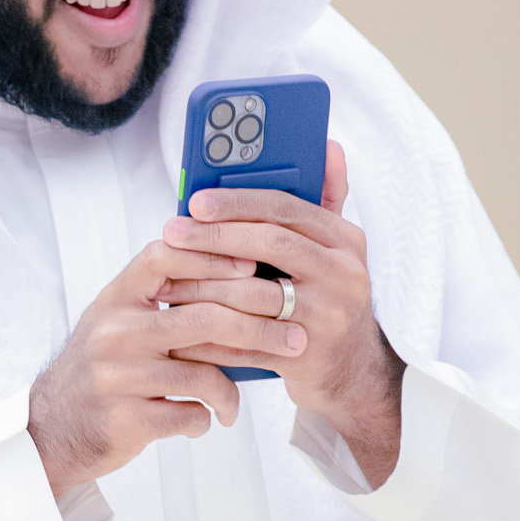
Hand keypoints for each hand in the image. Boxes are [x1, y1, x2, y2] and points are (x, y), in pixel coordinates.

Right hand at [27, 240, 308, 496]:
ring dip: (235, 389)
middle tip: (296, 337)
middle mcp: (115, 331)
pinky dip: (207, 419)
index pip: (167, 255)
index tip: (255, 264)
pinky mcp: (125, 419)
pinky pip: (189, 414)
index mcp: (116, 298)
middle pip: (205, 317)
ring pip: (204, 373)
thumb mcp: (118, 320)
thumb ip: (160, 294)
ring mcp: (118, 376)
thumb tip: (235, 260)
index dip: (214, 256)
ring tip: (239, 399)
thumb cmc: (100, 369)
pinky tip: (207, 420)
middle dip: (260, 327)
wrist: (53, 429)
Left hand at [159, 142, 404, 486]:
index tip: (194, 201)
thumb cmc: (327, 301)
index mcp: (346, 239)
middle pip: (271, 243)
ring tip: (166, 284)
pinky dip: (213, 337)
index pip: (287, 207)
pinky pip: (250, 342)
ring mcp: (330, 315)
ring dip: (205, 288)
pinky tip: (182, 331)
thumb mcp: (335, 251)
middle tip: (171, 234)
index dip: (238, 202)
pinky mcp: (311, 354)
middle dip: (215, 236)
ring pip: (256, 294)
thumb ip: (326, 200)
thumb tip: (329, 146)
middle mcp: (345, 273)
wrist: (352, 374)